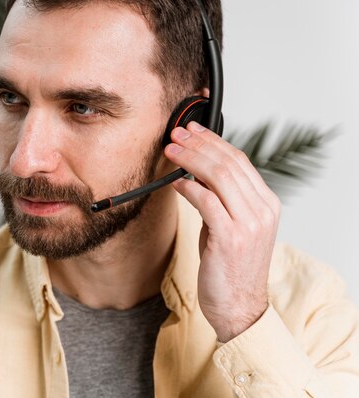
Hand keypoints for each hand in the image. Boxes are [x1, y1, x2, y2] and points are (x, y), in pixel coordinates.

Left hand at [164, 121, 280, 342]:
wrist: (239, 306)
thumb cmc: (230, 265)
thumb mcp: (232, 225)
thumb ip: (221, 199)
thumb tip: (196, 172)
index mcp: (266, 203)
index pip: (239, 160)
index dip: (213, 141)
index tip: (192, 130)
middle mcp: (262, 210)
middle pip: (228, 163)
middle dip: (198, 144)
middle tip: (175, 135)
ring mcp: (249, 224)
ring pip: (219, 176)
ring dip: (190, 159)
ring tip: (171, 151)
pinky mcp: (231, 237)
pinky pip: (207, 201)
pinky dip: (188, 187)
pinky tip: (174, 182)